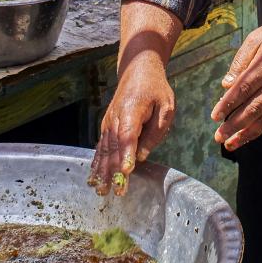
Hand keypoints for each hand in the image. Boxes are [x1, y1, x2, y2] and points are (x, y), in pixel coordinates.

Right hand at [88, 61, 174, 196]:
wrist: (137, 70)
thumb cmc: (155, 89)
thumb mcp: (166, 106)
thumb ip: (156, 131)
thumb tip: (142, 155)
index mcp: (132, 110)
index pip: (128, 135)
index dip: (126, 154)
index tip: (126, 172)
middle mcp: (116, 117)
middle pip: (114, 147)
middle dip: (114, 171)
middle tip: (116, 192)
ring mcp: (108, 122)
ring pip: (104, 149)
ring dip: (103, 171)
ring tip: (101, 190)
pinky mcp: (106, 126)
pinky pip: (100, 146)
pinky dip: (97, 162)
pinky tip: (95, 177)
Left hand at [211, 16, 261, 150]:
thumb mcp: (257, 37)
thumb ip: (241, 60)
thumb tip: (226, 84)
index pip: (243, 89)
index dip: (228, 104)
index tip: (214, 116)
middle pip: (252, 108)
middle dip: (233, 125)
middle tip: (218, 137)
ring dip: (246, 133)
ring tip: (230, 144)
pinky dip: (260, 128)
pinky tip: (248, 135)